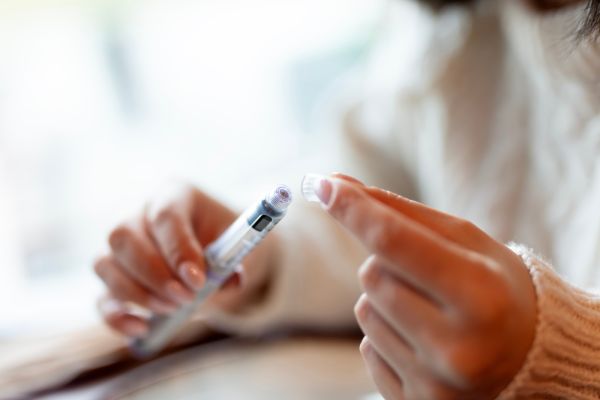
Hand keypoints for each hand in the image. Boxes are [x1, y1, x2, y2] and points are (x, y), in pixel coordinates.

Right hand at [94, 183, 276, 337]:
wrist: (216, 253)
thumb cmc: (224, 243)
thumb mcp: (237, 247)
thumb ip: (233, 262)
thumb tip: (231, 281)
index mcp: (174, 195)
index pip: (165, 215)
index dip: (178, 249)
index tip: (198, 280)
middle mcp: (139, 214)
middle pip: (124, 237)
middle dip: (155, 275)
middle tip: (185, 299)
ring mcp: (120, 246)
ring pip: (106, 264)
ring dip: (138, 294)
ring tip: (173, 308)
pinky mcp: (114, 279)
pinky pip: (101, 298)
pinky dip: (117, 317)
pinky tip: (142, 328)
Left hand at [314, 174, 536, 398]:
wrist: (529, 353)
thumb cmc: (494, 284)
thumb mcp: (463, 239)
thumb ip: (399, 212)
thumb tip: (335, 185)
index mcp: (480, 295)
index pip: (393, 242)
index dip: (354, 210)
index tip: (325, 185)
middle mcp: (457, 347)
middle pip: (372, 276)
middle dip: (385, 262)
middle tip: (425, 273)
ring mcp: (435, 382)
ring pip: (364, 311)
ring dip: (383, 298)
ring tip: (429, 308)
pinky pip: (367, 348)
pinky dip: (385, 333)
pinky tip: (423, 338)